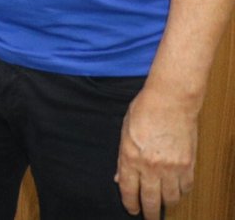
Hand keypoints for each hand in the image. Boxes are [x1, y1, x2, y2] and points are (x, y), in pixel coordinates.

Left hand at [116, 84, 197, 218]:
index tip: (131, 210)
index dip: (130, 204)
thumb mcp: (124, 133)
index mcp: (130, 157)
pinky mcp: (188, 165)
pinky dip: (181, 192)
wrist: (170, 101)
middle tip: (149, 217)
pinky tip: (176, 190)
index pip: (129, 190)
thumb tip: (120, 177)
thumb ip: (123, 158)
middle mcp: (151, 166)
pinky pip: (186, 187)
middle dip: (149, 212)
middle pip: (150, 199)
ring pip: (170, 198)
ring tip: (162, 204)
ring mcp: (171, 167)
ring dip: (165, 204)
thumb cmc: (145, 111)